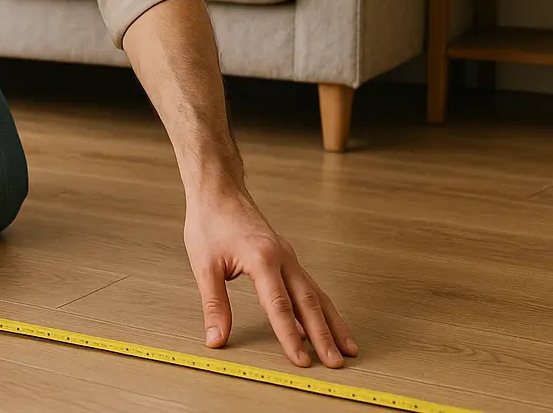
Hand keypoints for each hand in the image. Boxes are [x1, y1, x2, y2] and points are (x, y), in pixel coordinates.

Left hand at [184, 186, 357, 368]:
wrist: (218, 189)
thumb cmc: (210, 221)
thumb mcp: (204, 265)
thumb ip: (214, 304)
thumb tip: (216, 338)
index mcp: (262, 258)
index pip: (279, 306)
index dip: (290, 337)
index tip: (301, 362)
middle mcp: (281, 257)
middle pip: (308, 301)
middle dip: (324, 335)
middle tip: (336, 363)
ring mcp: (286, 255)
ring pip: (314, 292)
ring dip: (331, 321)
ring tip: (347, 347)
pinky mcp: (284, 255)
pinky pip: (306, 284)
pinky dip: (317, 306)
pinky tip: (318, 324)